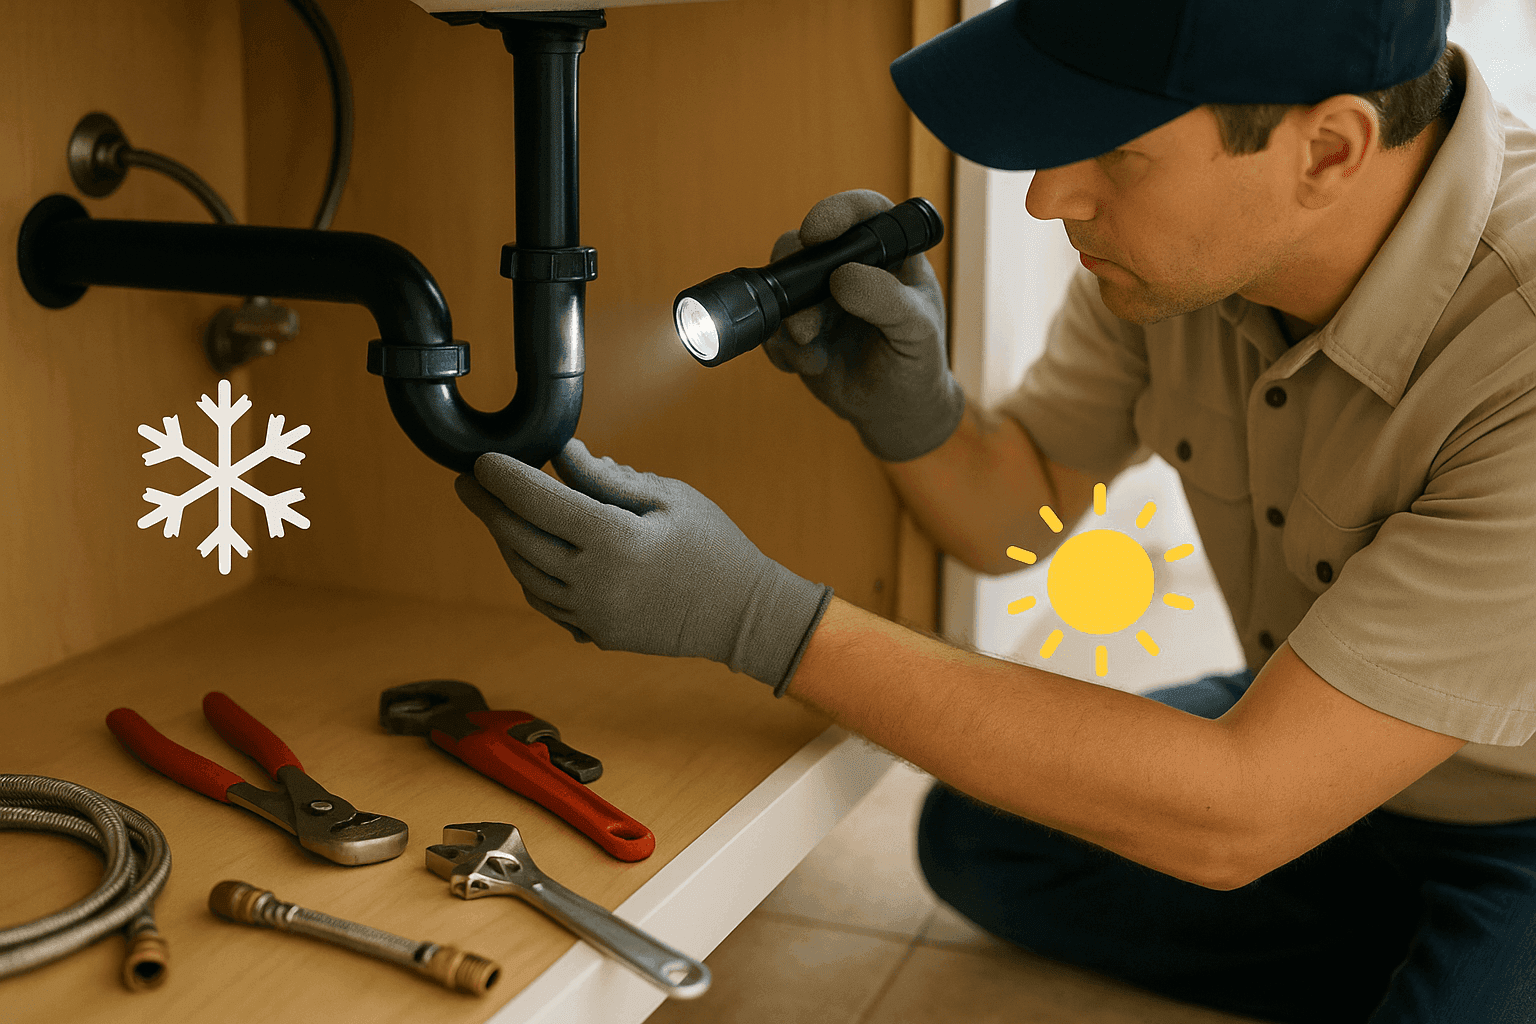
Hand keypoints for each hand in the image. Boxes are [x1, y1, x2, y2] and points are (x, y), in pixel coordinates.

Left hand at [455, 439, 833, 694]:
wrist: (742, 614)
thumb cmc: (713, 545)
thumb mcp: (669, 497)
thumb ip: (609, 478)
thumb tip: (561, 454)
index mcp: (612, 540)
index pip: (537, 501)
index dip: (502, 477)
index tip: (480, 460)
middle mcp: (593, 581)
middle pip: (519, 539)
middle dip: (488, 508)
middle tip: (467, 484)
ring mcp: (592, 614)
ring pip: (526, 574)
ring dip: (505, 542)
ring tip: (497, 514)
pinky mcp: (597, 633)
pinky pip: (546, 602)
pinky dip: (528, 574)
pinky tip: (526, 554)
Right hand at [763, 189, 964, 462]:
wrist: (895, 413)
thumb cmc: (917, 365)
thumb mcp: (916, 332)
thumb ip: (886, 300)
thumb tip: (842, 276)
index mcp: (889, 254)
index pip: (863, 212)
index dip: (837, 212)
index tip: (817, 233)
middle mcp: (850, 266)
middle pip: (804, 243)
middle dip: (796, 277)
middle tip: (806, 321)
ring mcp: (819, 296)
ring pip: (781, 283)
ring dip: (788, 320)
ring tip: (811, 352)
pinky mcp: (797, 327)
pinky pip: (771, 325)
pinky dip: (781, 347)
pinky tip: (810, 366)